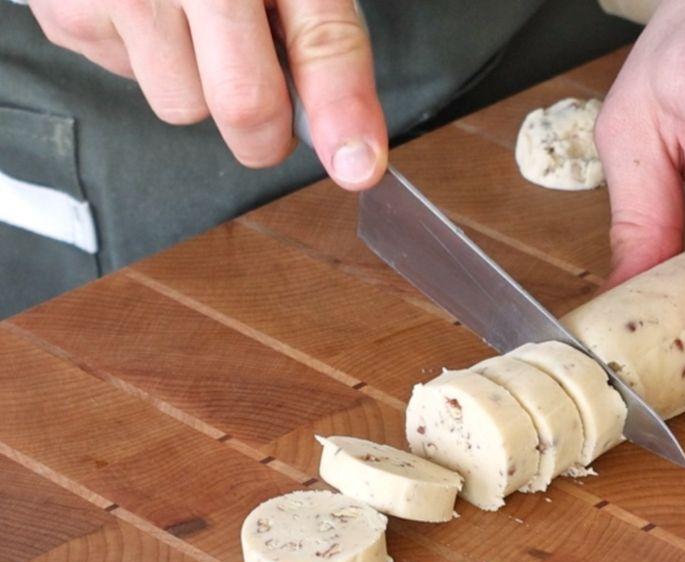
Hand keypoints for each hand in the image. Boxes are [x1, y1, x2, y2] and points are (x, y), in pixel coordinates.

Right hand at [29, 0, 387, 189]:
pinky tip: (152, 11)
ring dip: (198, 85)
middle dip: (266, 125)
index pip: (317, 45)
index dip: (340, 113)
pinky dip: (148, 61)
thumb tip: (351, 150)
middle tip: (265, 84)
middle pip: (242, 107)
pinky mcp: (67, 17)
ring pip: (182, 107)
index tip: (358, 165)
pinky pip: (129, 81)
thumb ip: (323, 46)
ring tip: (195, 20)